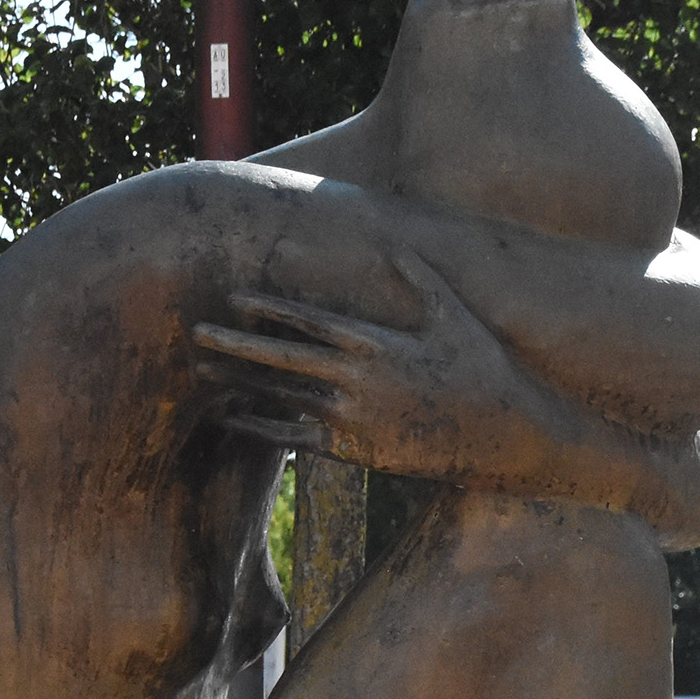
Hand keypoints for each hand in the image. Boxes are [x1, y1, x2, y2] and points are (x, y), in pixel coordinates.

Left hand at [192, 251, 540, 481]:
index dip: (270, 308)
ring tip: (203, 373)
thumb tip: (395, 245)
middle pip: (284, 360)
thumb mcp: (453, 317)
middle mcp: (358, 381)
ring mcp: (354, 420)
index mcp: (377, 344)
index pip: (311, 322)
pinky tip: (232, 420)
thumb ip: (420, 279)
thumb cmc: (483, 370)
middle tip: (196, 333)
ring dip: (240, 385)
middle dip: (237, 344)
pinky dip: (261, 430)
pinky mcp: (356, 453)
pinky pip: (297, 440)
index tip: (235, 297)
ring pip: (284, 400)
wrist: (503, 435)